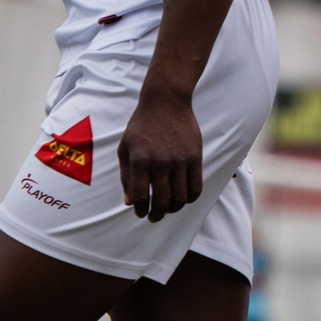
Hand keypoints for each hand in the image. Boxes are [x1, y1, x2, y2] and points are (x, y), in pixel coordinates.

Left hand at [119, 84, 205, 221]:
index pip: (141, 196)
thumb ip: (126, 176)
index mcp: (139, 161)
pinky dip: (190, 198)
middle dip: (157, 215)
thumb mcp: (125, 148)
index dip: (140, 210)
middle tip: (154, 218)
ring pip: (181, 198)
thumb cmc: (141, 126)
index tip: (140, 214)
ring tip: (169, 209)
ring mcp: (180, 161)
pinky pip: (196, 187)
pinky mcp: (195, 158)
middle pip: (162, 201)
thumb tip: (130, 202)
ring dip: (174, 209)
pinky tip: (183, 198)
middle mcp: (160, 163)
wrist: (166, 103)